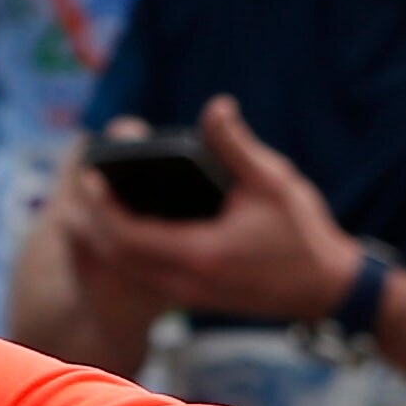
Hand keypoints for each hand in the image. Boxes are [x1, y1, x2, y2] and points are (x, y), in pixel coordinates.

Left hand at [55, 100, 362, 321]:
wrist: (328, 287)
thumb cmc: (304, 233)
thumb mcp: (273, 181)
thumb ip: (236, 145)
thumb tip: (215, 106)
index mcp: (201, 253)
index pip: (129, 235)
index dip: (101, 208)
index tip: (86, 177)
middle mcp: (187, 280)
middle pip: (116, 257)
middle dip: (90, 224)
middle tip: (77, 188)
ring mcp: (189, 295)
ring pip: (127, 271)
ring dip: (103, 241)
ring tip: (89, 205)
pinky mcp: (194, 299)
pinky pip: (145, 277)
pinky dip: (126, 253)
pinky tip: (122, 227)